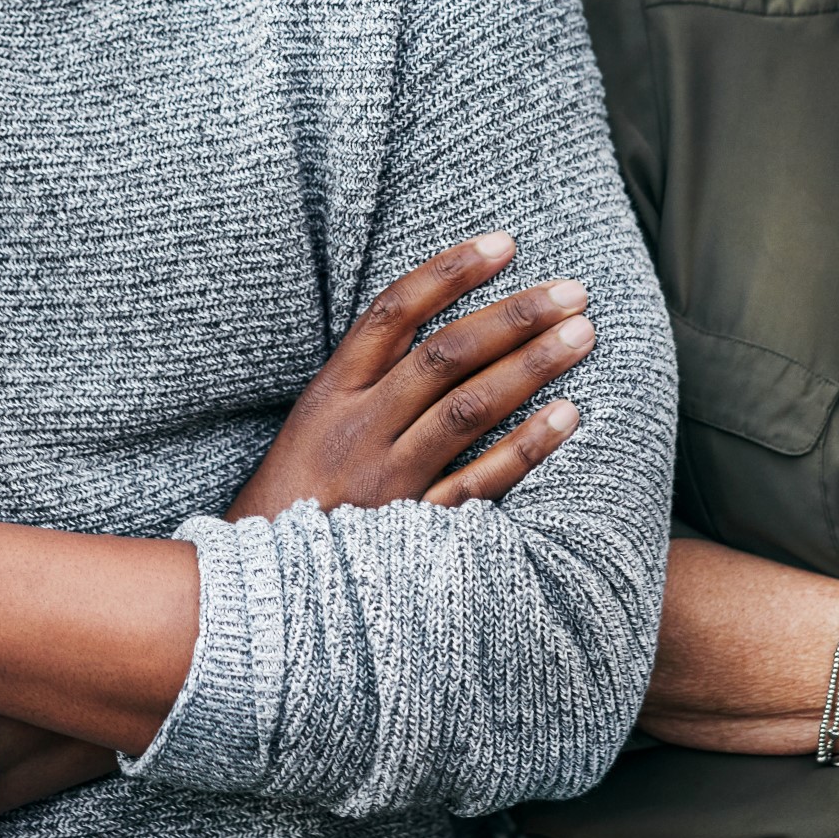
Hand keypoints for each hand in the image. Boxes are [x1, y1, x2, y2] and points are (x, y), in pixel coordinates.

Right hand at [227, 232, 592, 520]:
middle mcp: (358, 428)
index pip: (394, 310)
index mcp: (330, 394)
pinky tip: (567, 417)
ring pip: (468, 408)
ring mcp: (386, 480)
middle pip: (444, 354)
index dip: (451, 271)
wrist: (258, 593)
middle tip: (573, 291)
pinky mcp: (412, 530)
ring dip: (530, 367)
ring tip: (581, 335)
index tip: (506, 244)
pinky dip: (525, 448)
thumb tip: (435, 323)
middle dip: (513, 315)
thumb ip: (365, 379)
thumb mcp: (310, 426)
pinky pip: (478, 483)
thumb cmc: (293, 501)